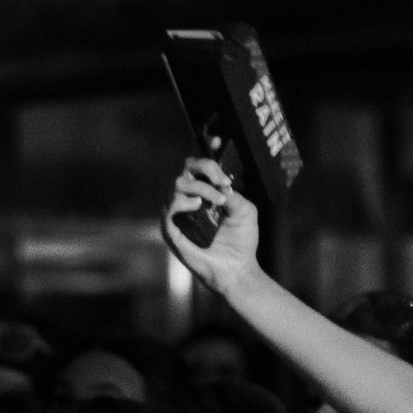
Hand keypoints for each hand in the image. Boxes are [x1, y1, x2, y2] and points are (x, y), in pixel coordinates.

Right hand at [160, 157, 261, 295]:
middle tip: (222, 184)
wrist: (238, 269)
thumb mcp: (244, 210)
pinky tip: (197, 206)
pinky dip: (182, 202)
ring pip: (177, 186)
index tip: (219, 143)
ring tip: (217, 201)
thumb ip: (232, 193)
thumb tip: (220, 184)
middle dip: (205, 171)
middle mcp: (188, 201)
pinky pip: (168, 209)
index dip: (206, 156)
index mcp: (204, 194)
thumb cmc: (241, 241)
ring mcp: (178, 216)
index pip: (197, 168)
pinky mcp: (171, 231)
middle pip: (185, 171)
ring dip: (199, 189)